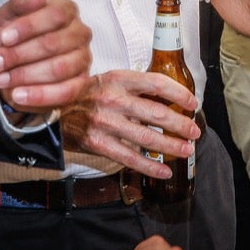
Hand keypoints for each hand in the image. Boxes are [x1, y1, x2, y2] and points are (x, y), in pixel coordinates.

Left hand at [0, 0, 91, 111]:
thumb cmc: (14, 35)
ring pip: (58, 69)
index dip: (28, 27)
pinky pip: (65, 92)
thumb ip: (21, 2)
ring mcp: (83, 59)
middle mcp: (80, 33)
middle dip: (19, 55)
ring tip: (1, 79)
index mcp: (67, 10)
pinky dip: (39, 95)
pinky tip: (18, 95)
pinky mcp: (81, 83)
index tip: (4, 38)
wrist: (12, 64)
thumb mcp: (10, 14)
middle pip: (53, 43)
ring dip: (25, 76)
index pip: (55, 15)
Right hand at [60, 69, 198, 176]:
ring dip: (171, 146)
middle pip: (157, 113)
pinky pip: (130, 158)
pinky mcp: (98, 143)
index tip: (192, 103)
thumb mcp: (110, 80)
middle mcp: (113, 99)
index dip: (179, 94)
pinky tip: (164, 171)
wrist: (54, 110)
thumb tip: (170, 98)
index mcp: (118, 79)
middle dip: (181, 124)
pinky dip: (150, 167)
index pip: (156, 84)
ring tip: (186, 150)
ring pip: (147, 137)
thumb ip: (135, 87)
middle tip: (194, 131)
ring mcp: (105, 122)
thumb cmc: (88, 95)